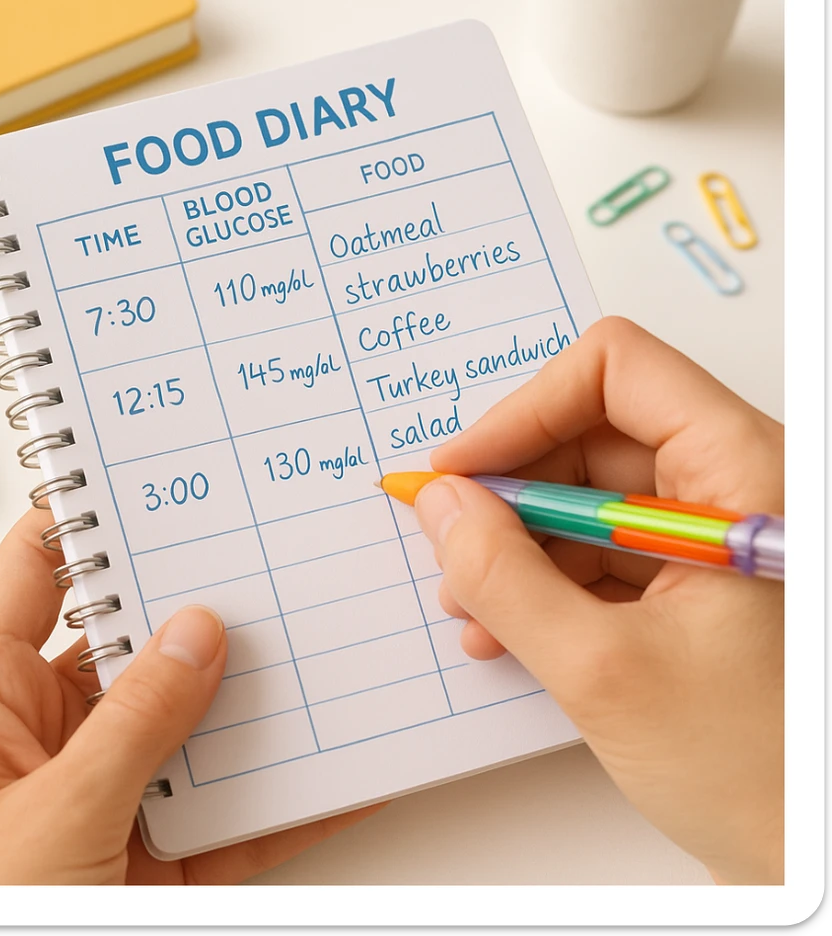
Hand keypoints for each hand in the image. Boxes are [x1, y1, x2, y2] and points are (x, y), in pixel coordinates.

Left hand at [0, 508, 379, 883]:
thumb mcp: (53, 815)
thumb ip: (134, 722)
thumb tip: (198, 634)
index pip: (40, 571)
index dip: (88, 515)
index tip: (158, 477)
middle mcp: (52, 732)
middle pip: (138, 643)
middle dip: (204, 611)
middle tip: (270, 565)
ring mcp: (109, 791)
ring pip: (195, 725)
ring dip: (256, 704)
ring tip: (322, 657)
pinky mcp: (154, 855)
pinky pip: (231, 814)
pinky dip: (286, 800)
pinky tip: (337, 776)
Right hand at [415, 317, 783, 884]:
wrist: (810, 865)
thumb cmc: (759, 775)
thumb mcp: (604, 670)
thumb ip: (504, 579)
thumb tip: (441, 507)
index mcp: (744, 473)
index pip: (618, 370)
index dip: (525, 409)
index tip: (462, 469)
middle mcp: (730, 488)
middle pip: (590, 433)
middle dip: (509, 491)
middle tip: (451, 541)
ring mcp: (706, 537)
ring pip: (583, 495)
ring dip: (514, 544)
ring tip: (469, 604)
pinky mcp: (686, 582)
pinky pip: (596, 549)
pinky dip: (540, 581)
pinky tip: (501, 629)